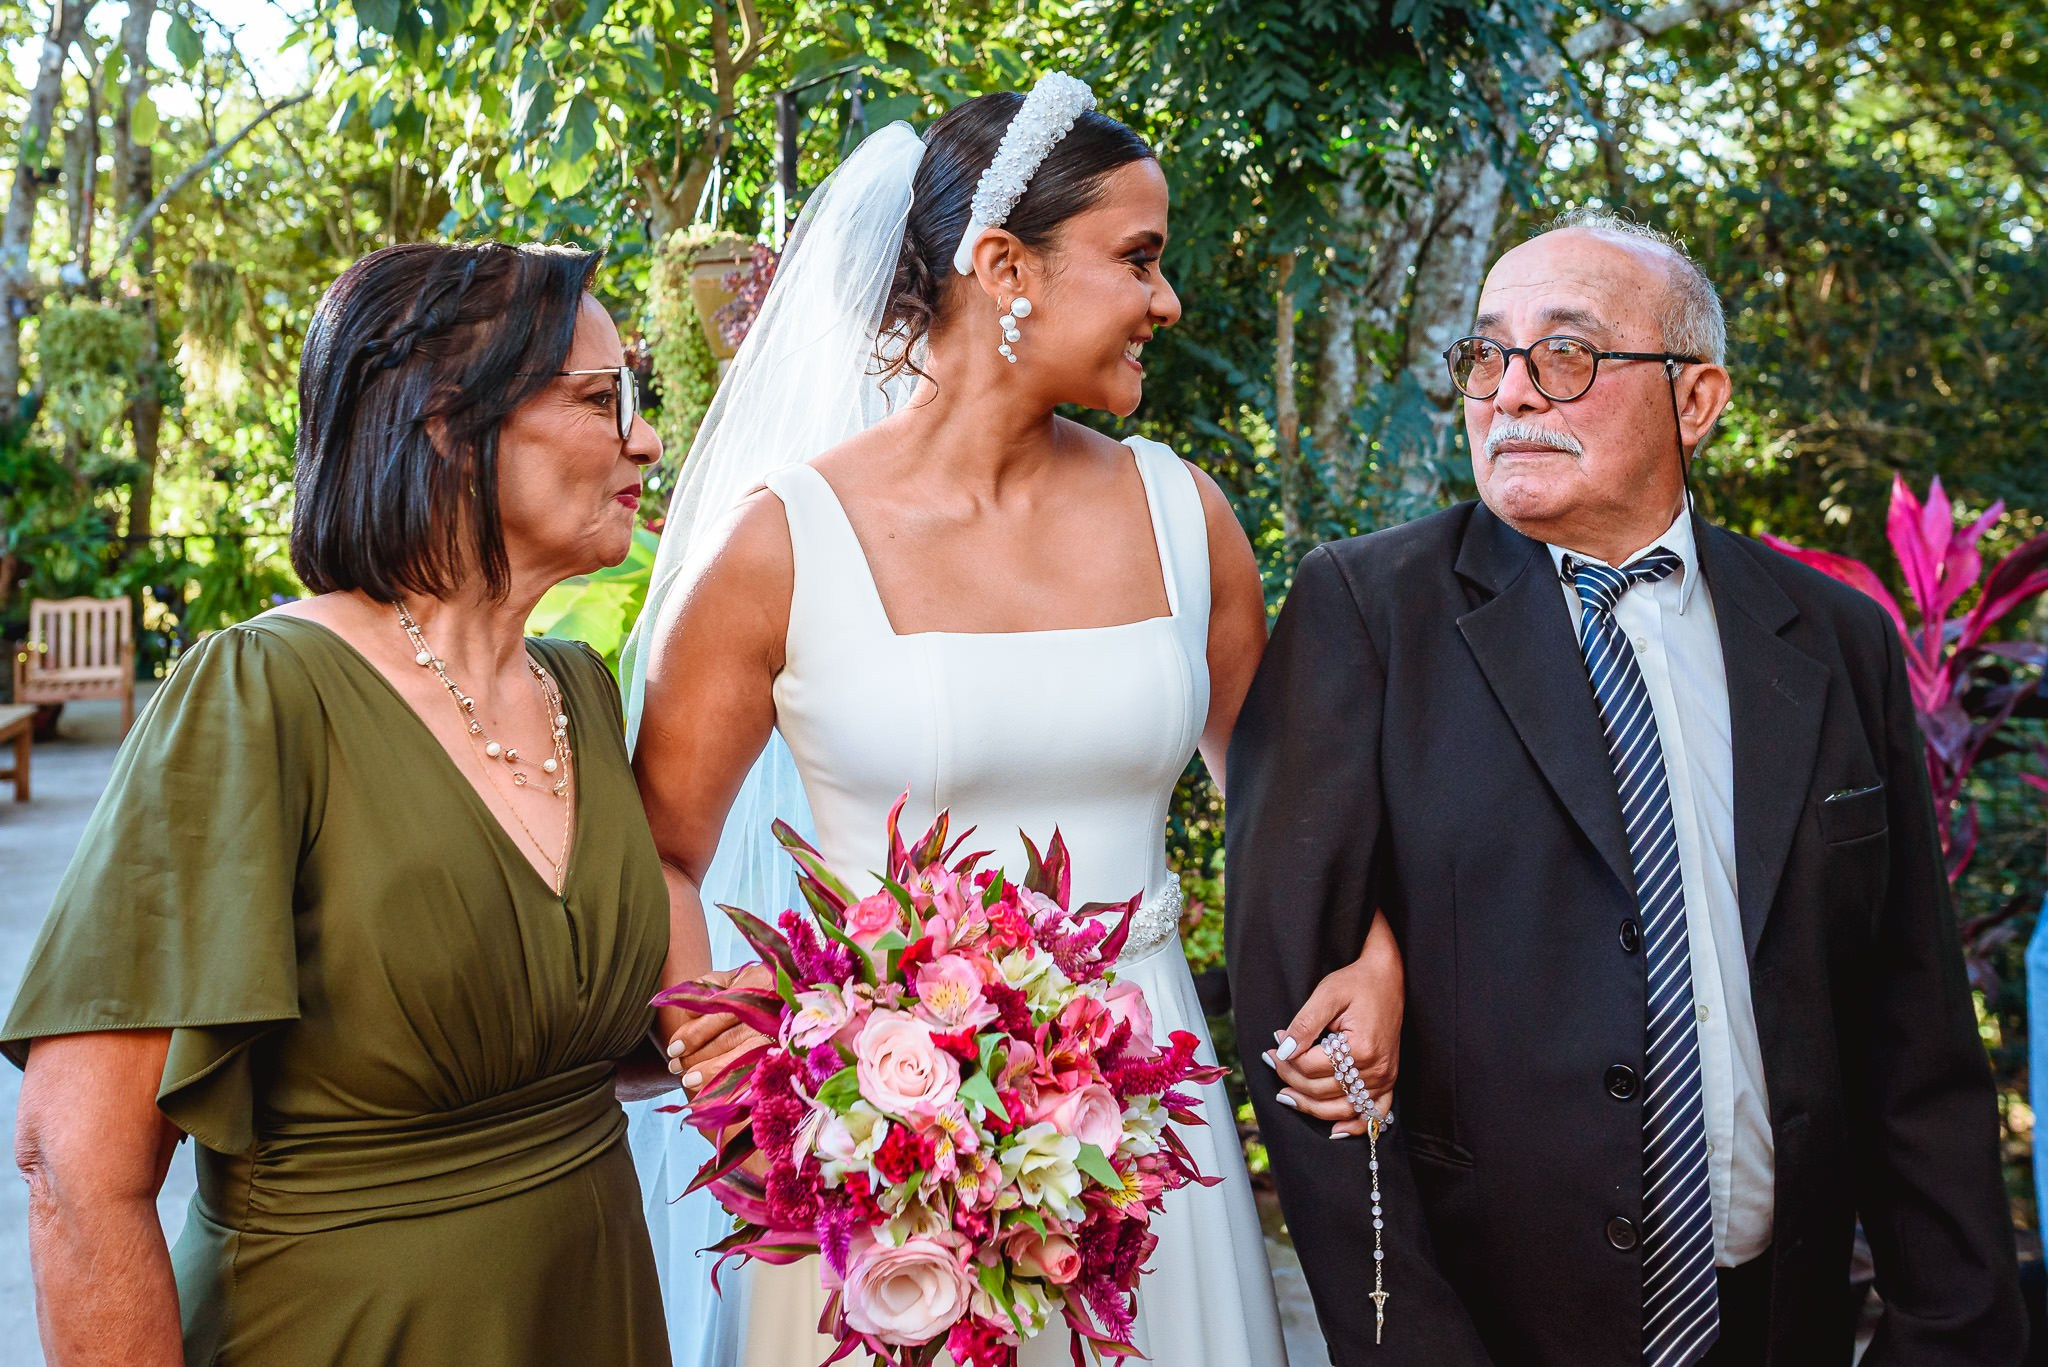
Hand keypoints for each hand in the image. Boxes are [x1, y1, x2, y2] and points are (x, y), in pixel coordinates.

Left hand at [665, 962, 774, 1094]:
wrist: (795, 993)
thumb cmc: (756, 987)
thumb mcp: (732, 978)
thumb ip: (707, 988)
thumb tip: (685, 1013)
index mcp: (756, 986)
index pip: (720, 1013)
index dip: (695, 1033)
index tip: (674, 1048)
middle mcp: (771, 1011)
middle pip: (730, 1038)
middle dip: (697, 1055)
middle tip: (675, 1066)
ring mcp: (781, 1034)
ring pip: (744, 1057)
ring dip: (712, 1071)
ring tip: (688, 1079)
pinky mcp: (787, 1052)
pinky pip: (758, 1071)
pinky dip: (735, 1083)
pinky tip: (716, 1092)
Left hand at [1261, 917, 1402, 1137]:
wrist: (1388, 977)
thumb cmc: (1357, 982)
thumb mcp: (1326, 994)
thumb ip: (1305, 1024)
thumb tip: (1283, 1050)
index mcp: (1361, 1047)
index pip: (1311, 1066)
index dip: (1285, 1058)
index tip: (1272, 1044)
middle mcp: (1376, 1069)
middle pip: (1322, 1089)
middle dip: (1290, 1078)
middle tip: (1271, 1061)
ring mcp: (1384, 1078)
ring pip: (1341, 1107)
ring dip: (1310, 1106)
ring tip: (1286, 1095)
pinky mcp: (1388, 1080)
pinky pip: (1374, 1114)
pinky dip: (1354, 1125)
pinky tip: (1334, 1130)